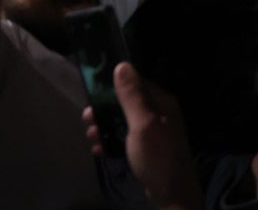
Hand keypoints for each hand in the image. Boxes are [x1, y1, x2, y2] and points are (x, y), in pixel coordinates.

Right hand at [81, 63, 202, 209]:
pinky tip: (98, 149)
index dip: (114, 86)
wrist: (171, 193)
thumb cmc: (157, 155)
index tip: (93, 92)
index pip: (137, 83)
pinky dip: (112, 140)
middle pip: (128, 103)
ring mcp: (154, 131)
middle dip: (106, 109)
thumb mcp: (143, 123)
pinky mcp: (147, 147)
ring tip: (90, 136)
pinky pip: (126, 137)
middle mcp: (160, 113)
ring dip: (106, 126)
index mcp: (162, 102)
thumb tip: (122, 65)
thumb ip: (132, 96)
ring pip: (124, 121)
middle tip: (87, 119)